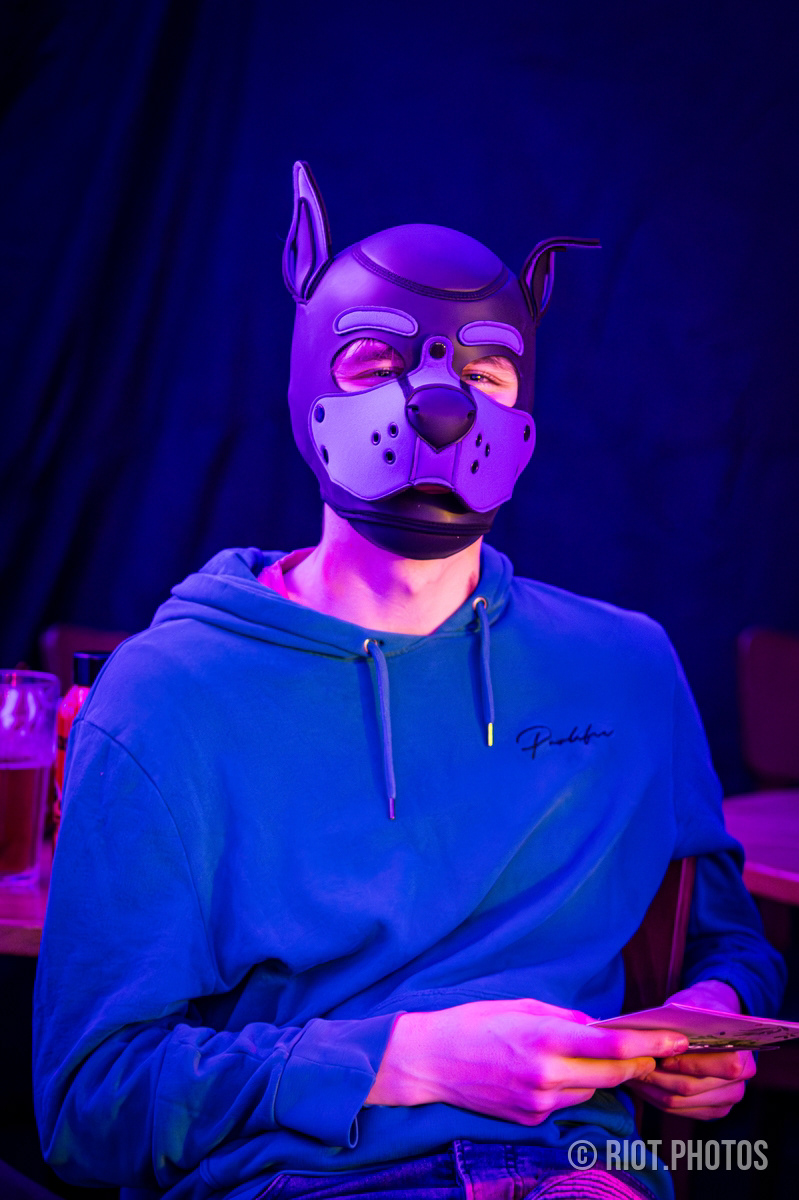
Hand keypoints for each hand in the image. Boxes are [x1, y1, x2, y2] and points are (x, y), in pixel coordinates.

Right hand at [366, 998, 688, 1125]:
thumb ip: (564, 1018)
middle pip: (613, 1077)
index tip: (677, 1040)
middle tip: (658, 1050)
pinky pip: (568, 1103)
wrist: (430, 1062)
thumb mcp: (520, 1005)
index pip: (612, 1049)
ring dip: (606, 1076)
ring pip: (593, 1092)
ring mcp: (539, 1103)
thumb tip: (598, 1028)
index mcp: (544, 1039)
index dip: (651, 1045)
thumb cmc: (473, 1023)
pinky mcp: (531, 1119)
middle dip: (640, 1064)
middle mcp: (546, 1076)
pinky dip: (575, 1087)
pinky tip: (563, 1071)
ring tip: (606, 1056)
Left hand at [626, 980, 755, 1118]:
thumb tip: (670, 1033)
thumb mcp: (694, 1003)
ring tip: (630, 1071)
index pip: (724, 1067)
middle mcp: (739, 1085)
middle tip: (633, 1063)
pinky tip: (640, 1082)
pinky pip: (677, 1110)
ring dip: (651, 1088)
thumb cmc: (699, 1009)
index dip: (690, 1063)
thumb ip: (687, 1015)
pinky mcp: (709, 1110)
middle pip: (693, 1088)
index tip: (663, 1055)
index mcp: (743, 1056)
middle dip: (659, 1076)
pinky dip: (654, 1096)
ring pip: (680, 1102)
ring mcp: (725, 1101)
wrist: (709, 1022)